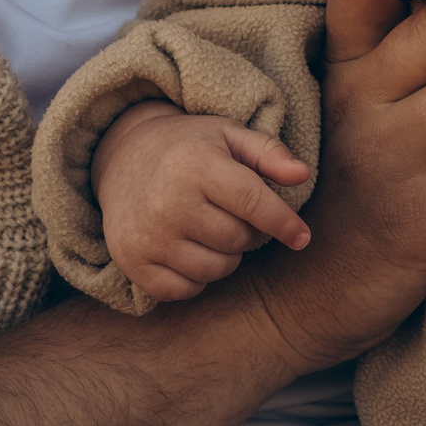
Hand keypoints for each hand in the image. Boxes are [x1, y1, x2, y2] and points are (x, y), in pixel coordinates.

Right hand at [88, 104, 313, 302]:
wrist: (122, 157)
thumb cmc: (189, 147)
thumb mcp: (229, 135)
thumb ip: (269, 153)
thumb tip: (302, 175)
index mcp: (196, 165)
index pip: (252, 202)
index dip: (283, 222)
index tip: (302, 237)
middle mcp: (168, 203)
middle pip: (237, 240)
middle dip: (246, 231)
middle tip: (231, 212)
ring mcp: (148, 237)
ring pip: (216, 269)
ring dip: (225, 256)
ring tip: (210, 228)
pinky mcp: (133, 262)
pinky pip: (186, 290)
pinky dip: (197, 277)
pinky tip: (190, 249)